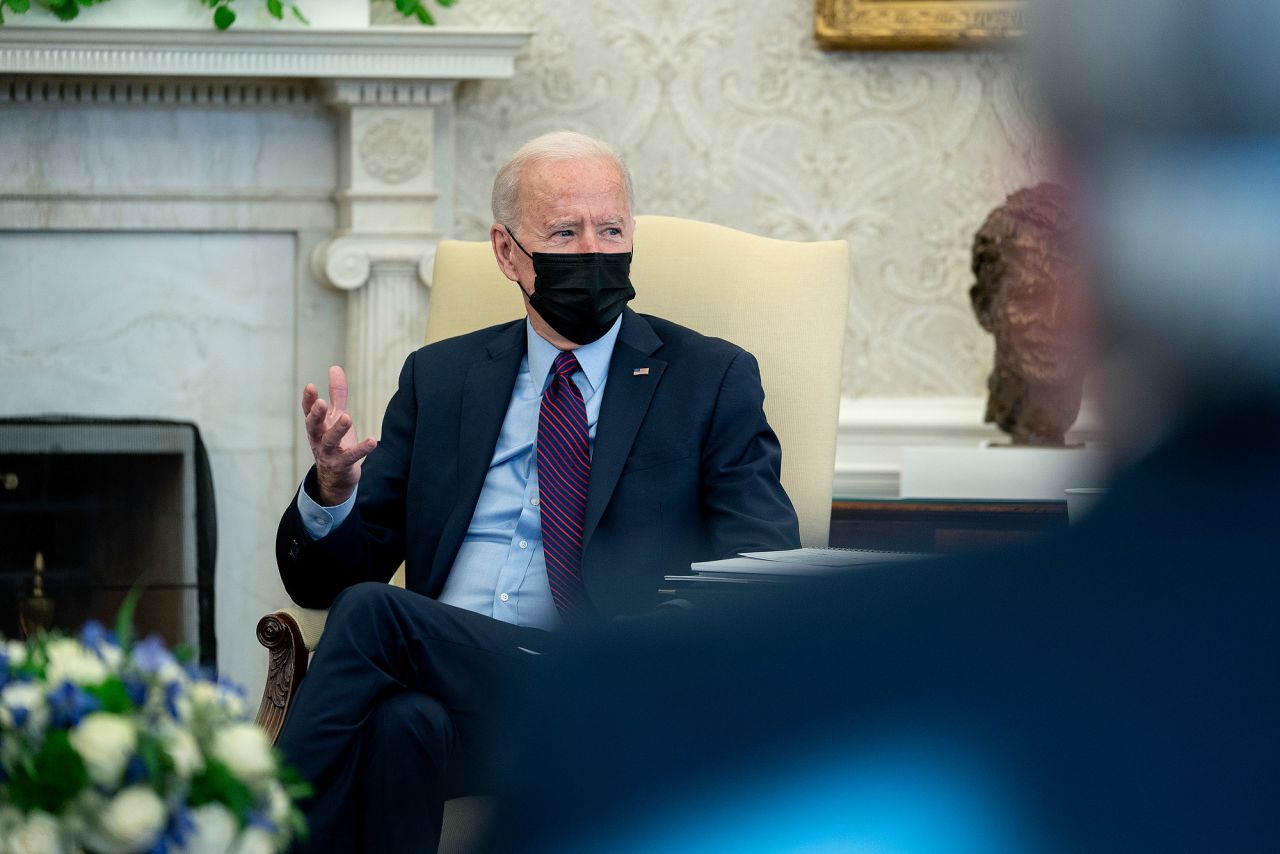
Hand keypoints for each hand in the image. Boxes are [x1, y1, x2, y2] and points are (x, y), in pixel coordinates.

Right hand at [301, 365, 376, 505]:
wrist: (335, 478)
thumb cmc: (335, 442)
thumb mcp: (335, 417)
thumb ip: (337, 394)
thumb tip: (335, 367)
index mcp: (316, 426)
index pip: (309, 411)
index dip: (308, 400)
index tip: (311, 386)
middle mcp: (318, 439)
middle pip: (314, 426)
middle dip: (316, 415)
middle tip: (322, 403)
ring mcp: (328, 454)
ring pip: (329, 442)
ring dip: (337, 430)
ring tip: (347, 417)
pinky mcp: (342, 466)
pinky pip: (351, 457)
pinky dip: (361, 450)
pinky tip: (372, 441)